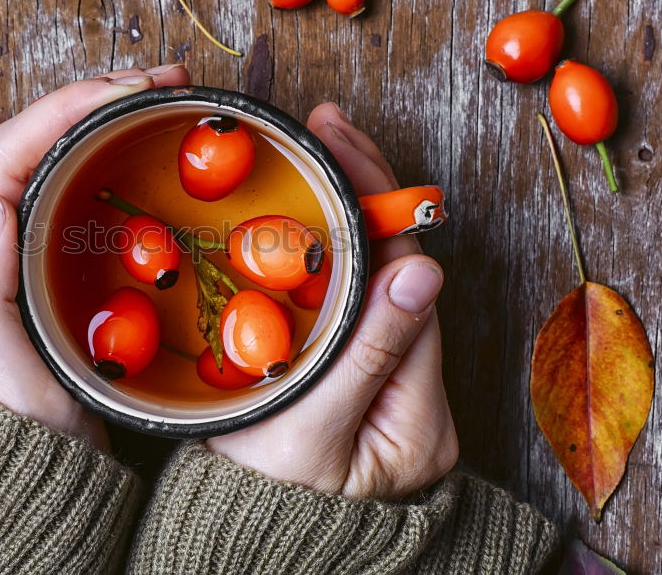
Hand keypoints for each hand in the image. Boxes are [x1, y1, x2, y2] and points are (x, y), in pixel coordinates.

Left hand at [0, 65, 190, 449]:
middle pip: (43, 142)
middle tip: (165, 84)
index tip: (127, 89)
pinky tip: (163, 157)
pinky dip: (128, 163)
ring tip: (169, 102)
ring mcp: (42, 252)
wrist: (40, 474)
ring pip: (70, 162)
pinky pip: (96, 196)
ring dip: (116, 122)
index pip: (11, 152)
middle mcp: (7, 241)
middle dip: (100, 99)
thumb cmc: (18, 423)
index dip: (66, 107)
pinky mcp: (74, 269)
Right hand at [208, 103, 457, 499]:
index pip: (407, 283)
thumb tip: (422, 268)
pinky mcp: (351, 374)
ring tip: (316, 154)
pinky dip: (326, 250)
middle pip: (396, 270)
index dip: (381, 207)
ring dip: (347, 214)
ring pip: (371, 280)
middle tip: (325, 127)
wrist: (240, 540)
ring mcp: (383, 381)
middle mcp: (412, 391)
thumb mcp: (308, 433)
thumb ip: (365, 356)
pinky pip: (345, 299)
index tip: (342, 145)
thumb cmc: (268, 504)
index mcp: (416, 413)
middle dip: (367, 192)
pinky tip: (303, 213)